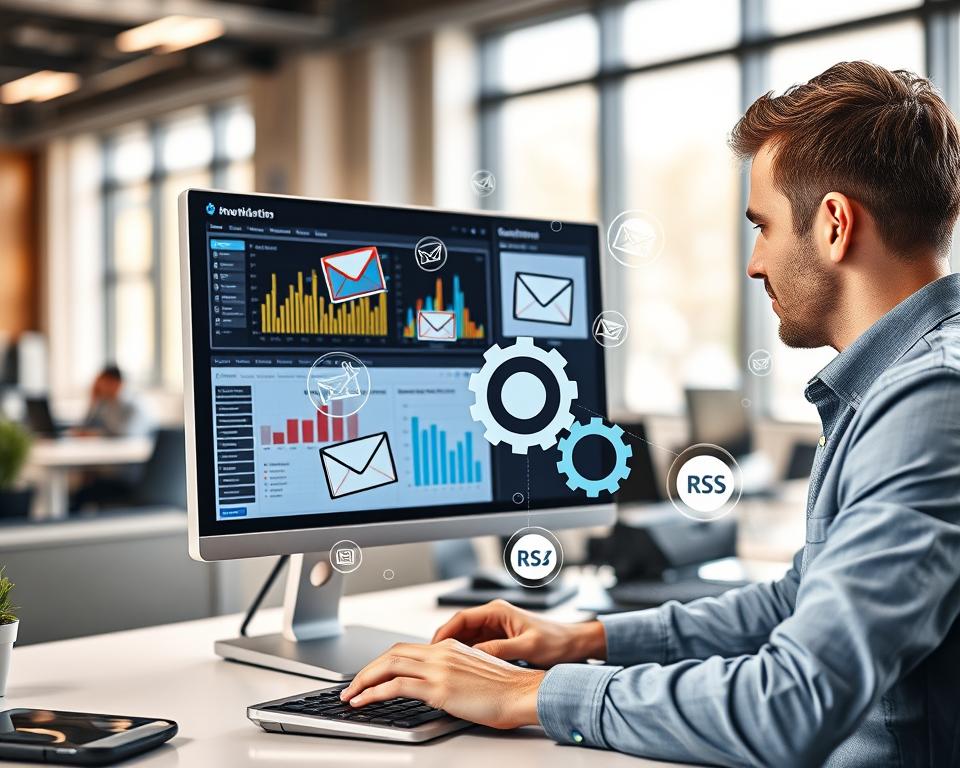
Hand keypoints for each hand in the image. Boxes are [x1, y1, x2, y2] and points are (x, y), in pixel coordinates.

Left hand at [339, 638, 543, 728]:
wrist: (524, 692)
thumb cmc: (506, 690)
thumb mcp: (474, 674)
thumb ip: (452, 675)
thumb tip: (436, 688)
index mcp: (449, 647)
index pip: (405, 649)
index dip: (382, 662)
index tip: (370, 675)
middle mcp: (441, 652)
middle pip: (391, 654)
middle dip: (367, 670)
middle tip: (352, 686)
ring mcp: (439, 668)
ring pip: (388, 666)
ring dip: (363, 681)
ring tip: (350, 695)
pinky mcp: (439, 687)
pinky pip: (395, 686)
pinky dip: (373, 692)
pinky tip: (363, 702)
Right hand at [431, 598, 606, 666]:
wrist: (575, 645)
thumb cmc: (557, 642)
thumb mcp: (528, 648)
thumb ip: (500, 650)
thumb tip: (474, 656)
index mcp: (498, 611)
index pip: (461, 618)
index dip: (444, 633)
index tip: (432, 649)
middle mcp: (494, 617)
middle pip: (459, 629)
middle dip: (444, 645)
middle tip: (431, 663)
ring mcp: (496, 629)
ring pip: (466, 640)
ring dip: (454, 653)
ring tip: (442, 670)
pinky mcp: (500, 641)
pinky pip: (476, 648)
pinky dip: (466, 659)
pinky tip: (461, 673)